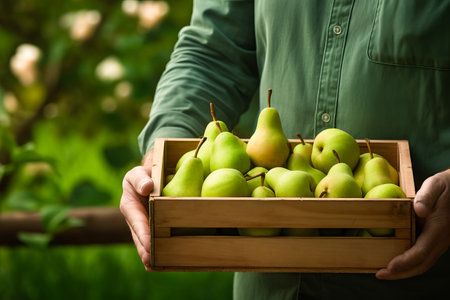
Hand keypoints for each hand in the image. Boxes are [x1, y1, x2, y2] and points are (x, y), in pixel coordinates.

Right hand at [120, 151, 153, 270]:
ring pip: (146, 242)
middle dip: (145, 250)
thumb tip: (147, 187)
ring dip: (151, 255)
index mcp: (129, 206)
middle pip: (140, 237)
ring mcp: (144, 227)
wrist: (150, 178)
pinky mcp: (153, 229)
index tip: (148, 244)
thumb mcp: (137, 173)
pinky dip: (159, 250)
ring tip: (157, 266)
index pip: (136, 221)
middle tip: (151, 262)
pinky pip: (155, 240)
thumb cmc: (143, 175)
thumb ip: (140, 179)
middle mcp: (135, 220)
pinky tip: (166, 262)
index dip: (142, 233)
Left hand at [376, 168, 449, 279]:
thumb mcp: (435, 185)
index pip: (421, 252)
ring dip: (405, 271)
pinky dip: (410, 263)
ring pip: (424, 263)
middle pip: (422, 264)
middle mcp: (441, 239)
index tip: (388, 268)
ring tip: (385, 272)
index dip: (405, 262)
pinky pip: (424, 256)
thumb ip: (426, 196)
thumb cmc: (445, 185)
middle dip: (401, 273)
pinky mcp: (437, 240)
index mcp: (439, 228)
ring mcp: (441, 242)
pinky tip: (396, 261)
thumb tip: (419, 209)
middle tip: (380, 275)